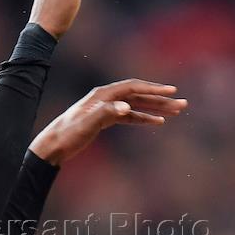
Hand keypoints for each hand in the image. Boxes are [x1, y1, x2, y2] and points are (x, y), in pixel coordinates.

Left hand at [29, 80, 185, 164]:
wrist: (52, 147)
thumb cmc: (67, 135)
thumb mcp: (87, 125)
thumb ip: (106, 114)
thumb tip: (127, 106)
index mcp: (102, 95)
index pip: (134, 88)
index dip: (154, 89)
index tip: (172, 91)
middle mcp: (106, 98)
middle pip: (139, 95)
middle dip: (161, 99)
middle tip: (182, 104)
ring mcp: (106, 108)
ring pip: (136, 106)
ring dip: (155, 109)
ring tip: (175, 113)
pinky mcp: (105, 120)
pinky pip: (129, 116)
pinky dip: (144, 118)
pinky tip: (156, 123)